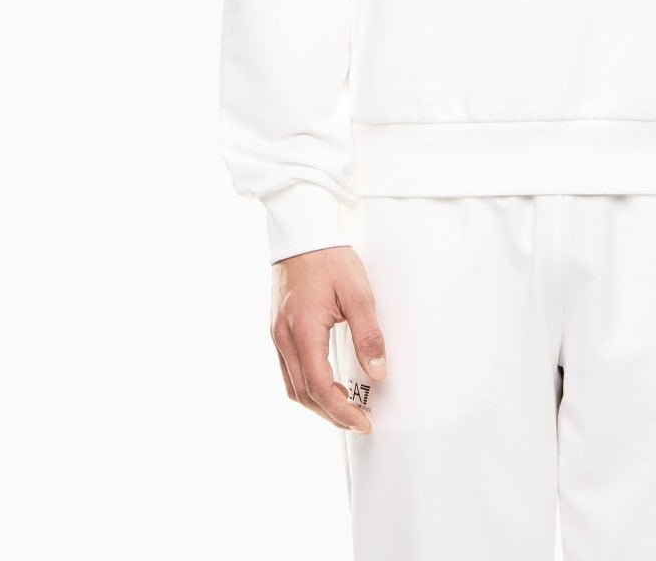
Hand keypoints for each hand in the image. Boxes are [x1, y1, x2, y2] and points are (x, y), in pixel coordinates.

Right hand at [271, 245, 386, 431]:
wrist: (302, 233)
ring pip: (292, 385)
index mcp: (303, 331)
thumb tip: (378, 372)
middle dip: (331, 414)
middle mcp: (284, 338)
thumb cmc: (329, 258)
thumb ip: (368, 334)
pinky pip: (289, 369)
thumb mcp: (359, 293)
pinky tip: (327, 383)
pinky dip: (308, 385)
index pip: (319, 387)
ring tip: (346, 407)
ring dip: (318, 403)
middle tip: (358, 421)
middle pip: (302, 394)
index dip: (342, 411)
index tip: (363, 422)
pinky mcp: (278, 329)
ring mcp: (277, 335)